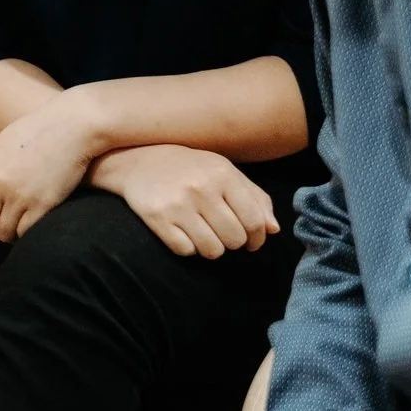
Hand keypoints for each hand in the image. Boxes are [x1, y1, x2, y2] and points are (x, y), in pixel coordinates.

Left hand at [0, 91, 97, 242]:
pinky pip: (26, 233)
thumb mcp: (5, 144)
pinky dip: (27, 235)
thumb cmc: (42, 133)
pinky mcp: (42, 204)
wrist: (72, 125)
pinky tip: (32, 227)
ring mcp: (19, 194)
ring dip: (9, 236)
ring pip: (4, 233)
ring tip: (17, 232)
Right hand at [90, 145, 278, 258]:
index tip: (251, 240)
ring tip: (202, 232)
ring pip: (212, 250)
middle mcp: (201, 188)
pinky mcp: (157, 218)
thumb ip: (254, 197)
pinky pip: (186, 251)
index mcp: (222, 174)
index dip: (257, 238)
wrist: (137, 159)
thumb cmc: (189, 167)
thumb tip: (273, 229)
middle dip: (231, 242)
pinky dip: (187, 247)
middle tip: (221, 232)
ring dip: (211, 247)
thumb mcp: (224, 171)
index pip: (254, 221)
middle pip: (234, 240)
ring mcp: (177, 204)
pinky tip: (182, 231)